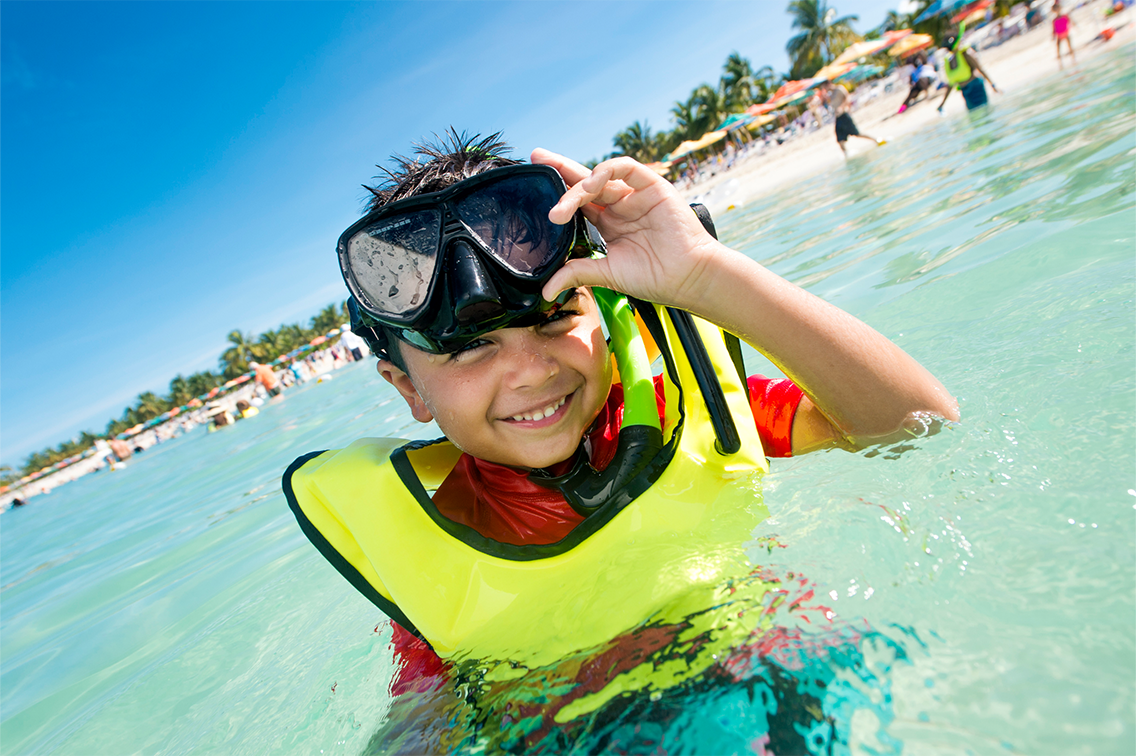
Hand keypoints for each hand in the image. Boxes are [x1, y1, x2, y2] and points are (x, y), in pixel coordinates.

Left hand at [531, 149, 721, 308]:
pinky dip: (605, 171)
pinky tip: (590, 186)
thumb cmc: (655, 277)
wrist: (688, 277)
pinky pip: (625, 167)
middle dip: (559, 168)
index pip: (577, 202)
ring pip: (599, 177)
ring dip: (577, 186)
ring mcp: (634, 194)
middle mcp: (619, 205)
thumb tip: (546, 291)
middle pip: (583, 182)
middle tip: (537, 158)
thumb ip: (578, 273)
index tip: (532, 186)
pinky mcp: (651, 185)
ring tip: (561, 209)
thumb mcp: (608, 273)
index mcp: (608, 223)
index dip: (557, 192)